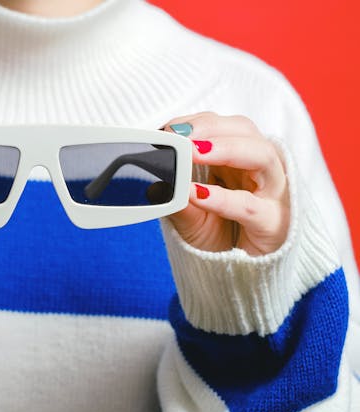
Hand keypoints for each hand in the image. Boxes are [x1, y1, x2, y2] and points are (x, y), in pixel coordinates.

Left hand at [163, 112, 289, 255]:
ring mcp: (272, 193)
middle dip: (211, 128)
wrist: (236, 275)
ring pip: (262, 157)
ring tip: (194, 153)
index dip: (196, 123)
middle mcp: (258, 170)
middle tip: (179, 134)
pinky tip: (199, 195)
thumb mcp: (188, 214)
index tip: (168, 128)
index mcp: (237, 160)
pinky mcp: (275, 223)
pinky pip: (251, 206)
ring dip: (226, 149)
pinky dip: (225, 198)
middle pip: (246, 132)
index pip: (222, 126)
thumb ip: (173, 194)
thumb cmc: (218, 235)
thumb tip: (151, 177)